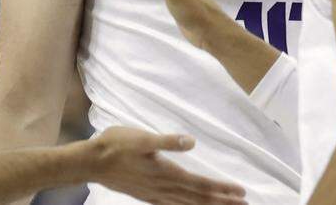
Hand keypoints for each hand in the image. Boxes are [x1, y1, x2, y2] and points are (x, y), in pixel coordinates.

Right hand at [88, 127, 246, 203]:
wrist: (92, 162)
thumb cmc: (117, 145)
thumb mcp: (142, 137)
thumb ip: (167, 141)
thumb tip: (191, 142)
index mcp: (166, 173)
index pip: (200, 185)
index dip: (222, 189)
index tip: (241, 192)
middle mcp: (164, 188)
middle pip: (199, 199)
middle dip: (222, 202)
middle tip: (244, 204)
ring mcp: (155, 195)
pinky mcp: (147, 196)